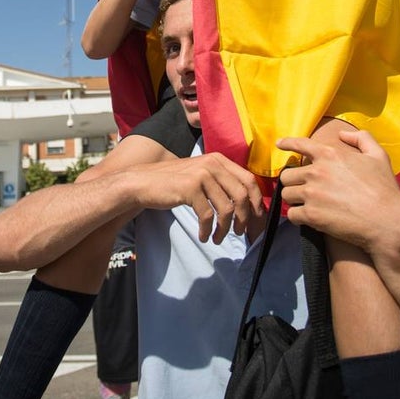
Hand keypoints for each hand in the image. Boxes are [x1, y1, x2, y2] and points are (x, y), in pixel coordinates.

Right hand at [127, 152, 262, 244]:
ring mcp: (201, 174)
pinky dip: (208, 230)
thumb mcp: (201, 176)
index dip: (257, 203)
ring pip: (227, 208)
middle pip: (242, 195)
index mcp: (219, 159)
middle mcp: (213, 163)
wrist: (142, 183)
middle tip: (241, 234)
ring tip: (218, 238)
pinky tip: (204, 236)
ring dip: (225, 229)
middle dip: (246, 219)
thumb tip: (247, 206)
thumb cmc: (173, 183)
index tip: (255, 222)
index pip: (249, 180)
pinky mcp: (190, 188)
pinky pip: (207, 215)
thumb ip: (222, 183)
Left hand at [278, 129, 399, 254]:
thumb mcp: (378, 156)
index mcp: (330, 154)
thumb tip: (343, 134)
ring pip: (286, 194)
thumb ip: (361, 138)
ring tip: (304, 204)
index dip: (287, 143)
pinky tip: (305, 218)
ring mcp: (312, 193)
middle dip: (293, 182)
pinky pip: (291, 214)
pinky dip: (297, 217)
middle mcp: (316, 171)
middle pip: (287, 175)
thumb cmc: (384, 189)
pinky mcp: (311, 215)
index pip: (300, 144)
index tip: (279, 145)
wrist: (387, 222)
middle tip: (301, 189)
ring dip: (294, 200)